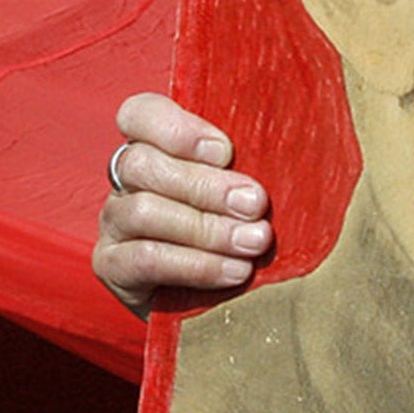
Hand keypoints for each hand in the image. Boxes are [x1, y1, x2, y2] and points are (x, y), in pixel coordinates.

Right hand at [95, 92, 271, 317]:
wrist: (217, 298)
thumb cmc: (244, 222)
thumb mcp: (248, 186)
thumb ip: (254, 163)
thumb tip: (301, 144)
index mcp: (157, 145)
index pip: (140, 114)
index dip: (176, 128)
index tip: (226, 151)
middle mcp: (128, 179)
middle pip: (143, 163)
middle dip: (205, 185)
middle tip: (256, 204)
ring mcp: (115, 221)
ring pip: (144, 211)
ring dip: (207, 228)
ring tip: (255, 242)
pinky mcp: (112, 265)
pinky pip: (145, 259)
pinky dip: (195, 264)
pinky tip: (235, 271)